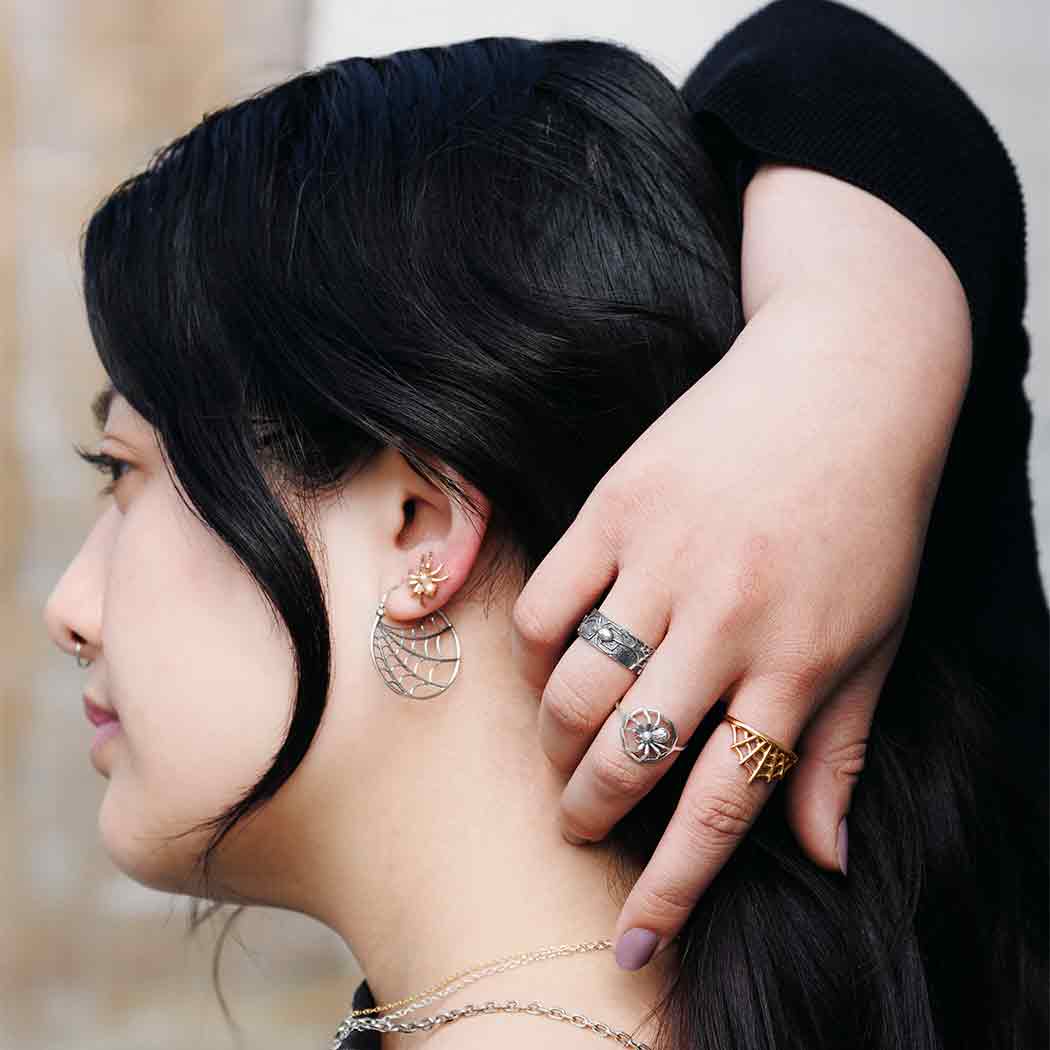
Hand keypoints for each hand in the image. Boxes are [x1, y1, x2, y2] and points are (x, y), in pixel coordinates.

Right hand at [511, 164, 971, 967]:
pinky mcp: (618, 504)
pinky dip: (535, 649)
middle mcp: (727, 620)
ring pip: (573, 686)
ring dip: (555, 741)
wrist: (847, 376)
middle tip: (578, 824)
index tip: (634, 938)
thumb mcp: (879, 636)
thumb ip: (841, 746)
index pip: (725, 805)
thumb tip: (824, 855)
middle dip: (590, 813)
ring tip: (563, 748)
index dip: (672, 886)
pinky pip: (546, 600)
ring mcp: (664, 558)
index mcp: (798, 662)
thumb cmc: (871, 511)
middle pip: (631, 754)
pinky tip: (551, 660)